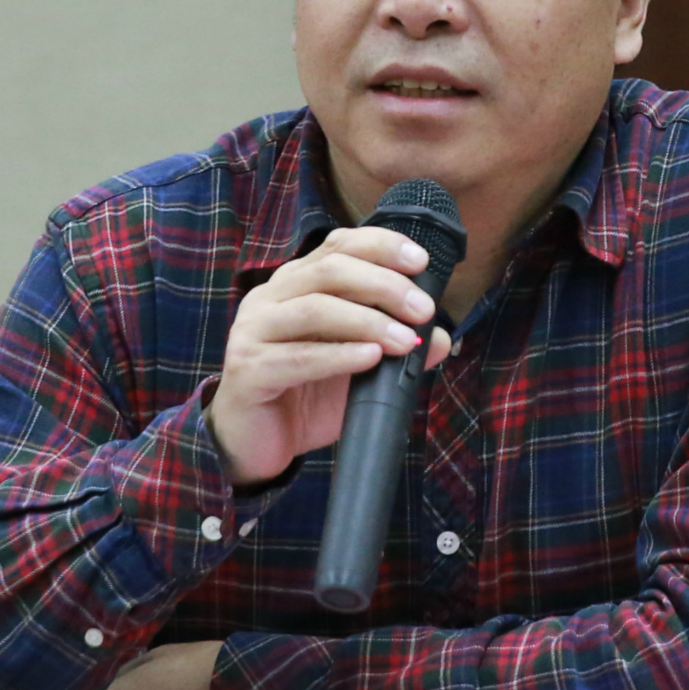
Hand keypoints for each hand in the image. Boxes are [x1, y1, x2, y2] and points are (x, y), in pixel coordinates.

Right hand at [207, 226, 452, 486]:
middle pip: (330, 270)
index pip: (338, 246)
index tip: (420, 261)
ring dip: (368, 321)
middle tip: (423, 310)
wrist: (256, 444)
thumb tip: (441, 339)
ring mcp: (253, 331)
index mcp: (296, 283)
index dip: (380, 245)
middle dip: (384, 285)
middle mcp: (270, 297)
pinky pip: (297, 357)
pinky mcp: (248, 370)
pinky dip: (339, 355)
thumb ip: (394, 347)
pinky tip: (370, 359)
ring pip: (315, 308)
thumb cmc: (306, 396)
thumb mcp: (358, 367)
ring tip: (406, 340)